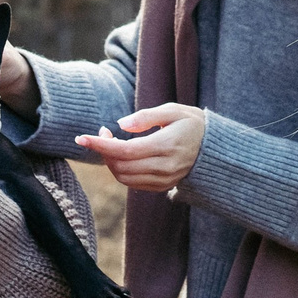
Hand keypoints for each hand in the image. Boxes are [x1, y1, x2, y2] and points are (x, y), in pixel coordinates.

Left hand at [77, 104, 204, 192]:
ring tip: (110, 142)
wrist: (215, 150)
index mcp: (167, 146)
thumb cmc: (192, 124)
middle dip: (103, 150)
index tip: (82, 137)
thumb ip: (146, 116)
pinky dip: (120, 170)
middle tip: (101, 132)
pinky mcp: (162, 187)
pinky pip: (132, 183)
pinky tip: (121, 155)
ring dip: (109, 161)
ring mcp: (164, 180)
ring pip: (124, 177)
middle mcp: (165, 167)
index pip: (126, 150)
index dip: (101, 145)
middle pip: (121, 166)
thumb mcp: (174, 111)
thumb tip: (120, 124)